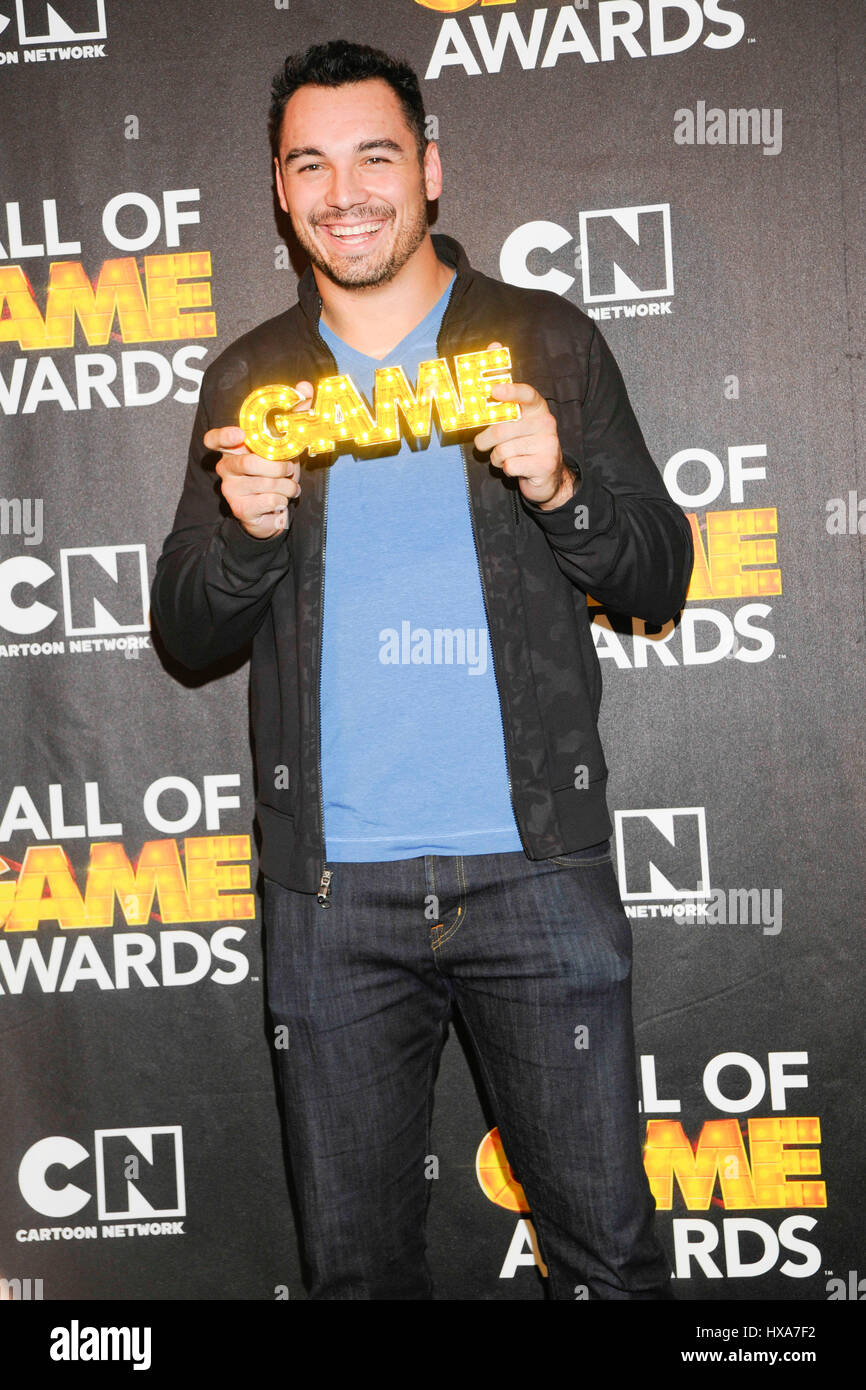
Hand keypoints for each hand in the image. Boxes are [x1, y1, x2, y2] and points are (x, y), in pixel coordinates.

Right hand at [207, 380, 313, 539]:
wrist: (274, 511)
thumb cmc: (277, 473)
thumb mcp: (286, 444)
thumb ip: (294, 414)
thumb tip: (304, 386)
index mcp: (234, 449)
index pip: (214, 439)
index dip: (223, 436)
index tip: (239, 434)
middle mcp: (226, 468)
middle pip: (250, 463)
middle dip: (279, 466)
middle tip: (289, 470)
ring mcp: (230, 490)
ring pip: (265, 483)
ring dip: (287, 485)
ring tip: (290, 487)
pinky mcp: (240, 510)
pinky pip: (269, 500)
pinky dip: (283, 500)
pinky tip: (281, 501)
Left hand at [472, 343, 574, 509]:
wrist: (546, 475)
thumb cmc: (524, 442)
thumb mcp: (514, 417)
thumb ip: (501, 390)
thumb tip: (493, 346)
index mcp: (537, 408)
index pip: (527, 394)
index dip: (510, 391)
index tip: (494, 390)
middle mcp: (546, 423)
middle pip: (502, 430)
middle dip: (485, 440)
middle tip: (483, 444)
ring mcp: (548, 444)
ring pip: (503, 450)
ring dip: (495, 457)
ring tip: (504, 457)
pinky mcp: (545, 465)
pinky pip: (510, 465)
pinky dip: (505, 469)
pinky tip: (516, 467)